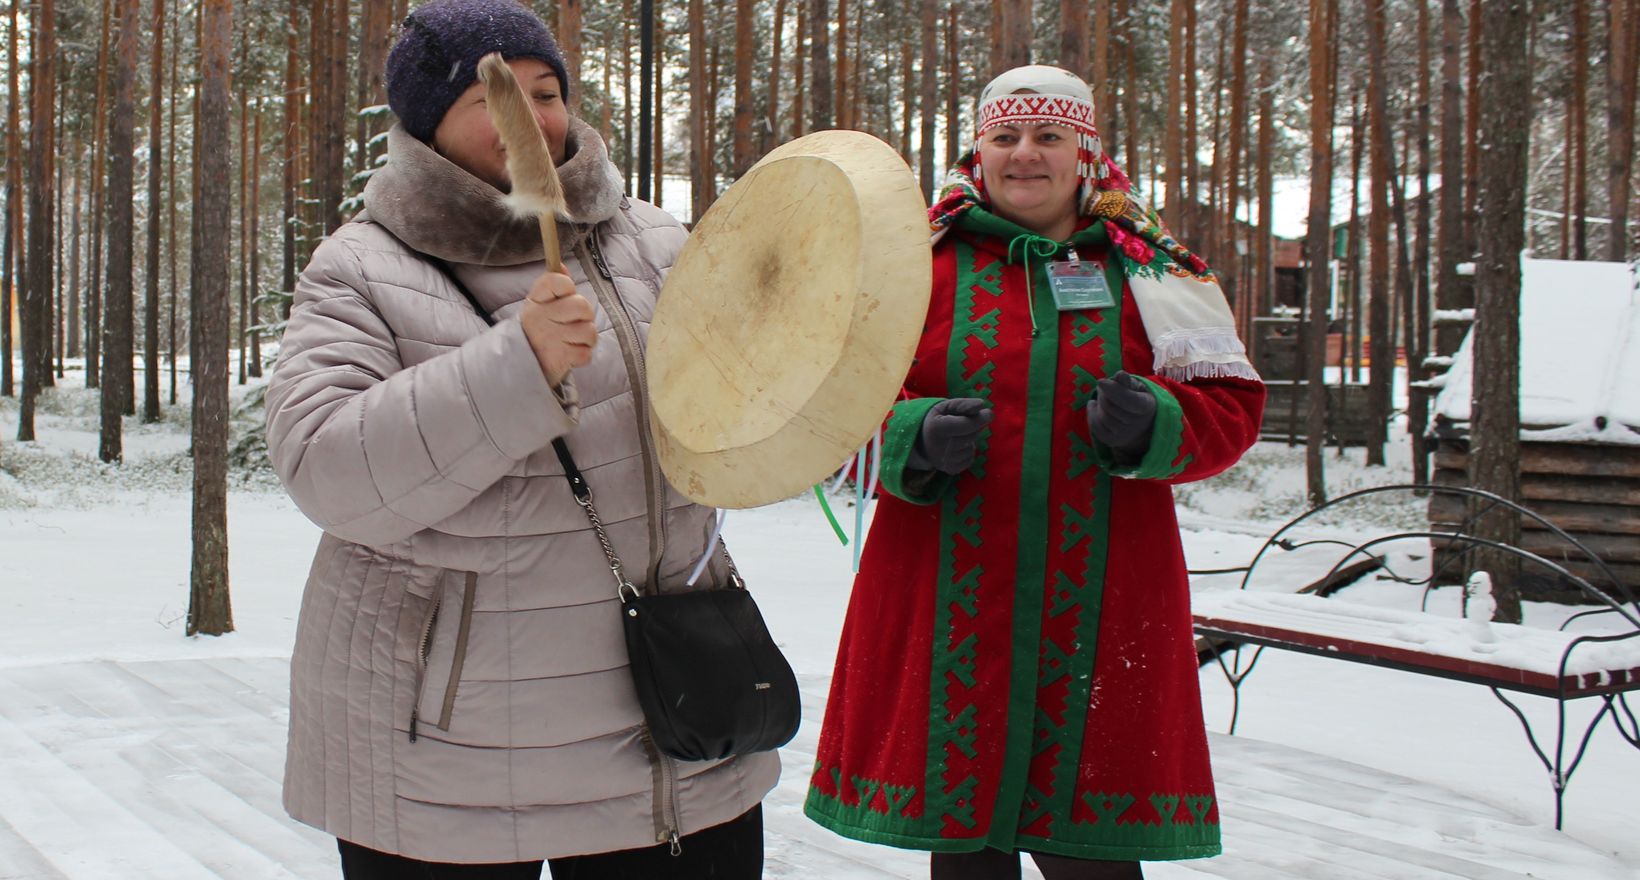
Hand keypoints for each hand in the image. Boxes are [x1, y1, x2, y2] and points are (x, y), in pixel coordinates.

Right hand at [519, 271, 596, 385]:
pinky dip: (581, 357)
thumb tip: (562, 265)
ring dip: (585, 339)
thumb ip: (553, 287)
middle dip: (585, 316)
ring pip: (589, 330)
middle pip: (582, 305)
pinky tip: (569, 355)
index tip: (564, 297)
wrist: (518, 368)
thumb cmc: (536, 333)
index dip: (568, 287)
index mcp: (535, 301)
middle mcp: (539, 317)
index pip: (558, 280)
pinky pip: (586, 353)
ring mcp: (549, 338)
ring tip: (572, 342)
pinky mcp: (558, 358)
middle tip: (574, 324)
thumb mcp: (539, 307)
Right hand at [909, 398, 993, 474]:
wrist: (919, 441)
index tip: (989, 413)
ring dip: (969, 440)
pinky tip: (957, 447)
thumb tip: (982, 405)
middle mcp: (940, 447)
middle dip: (973, 427)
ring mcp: (945, 461)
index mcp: (937, 428)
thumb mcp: (945, 406)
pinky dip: (967, 451)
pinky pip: (969, 459)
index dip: (981, 418)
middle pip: (971, 435)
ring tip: (957, 436)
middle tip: (964, 423)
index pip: (966, 425)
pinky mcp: (950, 470)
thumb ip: (963, 404)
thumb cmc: (935, 420)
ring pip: (972, 448)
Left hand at [1087, 371, 1156, 459]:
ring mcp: (1125, 435)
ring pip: (1102, 416)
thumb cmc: (1136, 398)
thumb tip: (1120, 375)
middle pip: (1110, 406)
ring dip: (1099, 403)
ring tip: (1103, 397)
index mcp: (1146, 406)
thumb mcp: (1135, 387)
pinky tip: (1095, 407)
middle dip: (1104, 393)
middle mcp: (1138, 424)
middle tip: (1105, 387)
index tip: (1100, 381)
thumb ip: (1127, 382)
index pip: (1128, 399)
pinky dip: (1092, 414)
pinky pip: (1095, 426)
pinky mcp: (1112, 441)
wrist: (1140, 424)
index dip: (1114, 390)